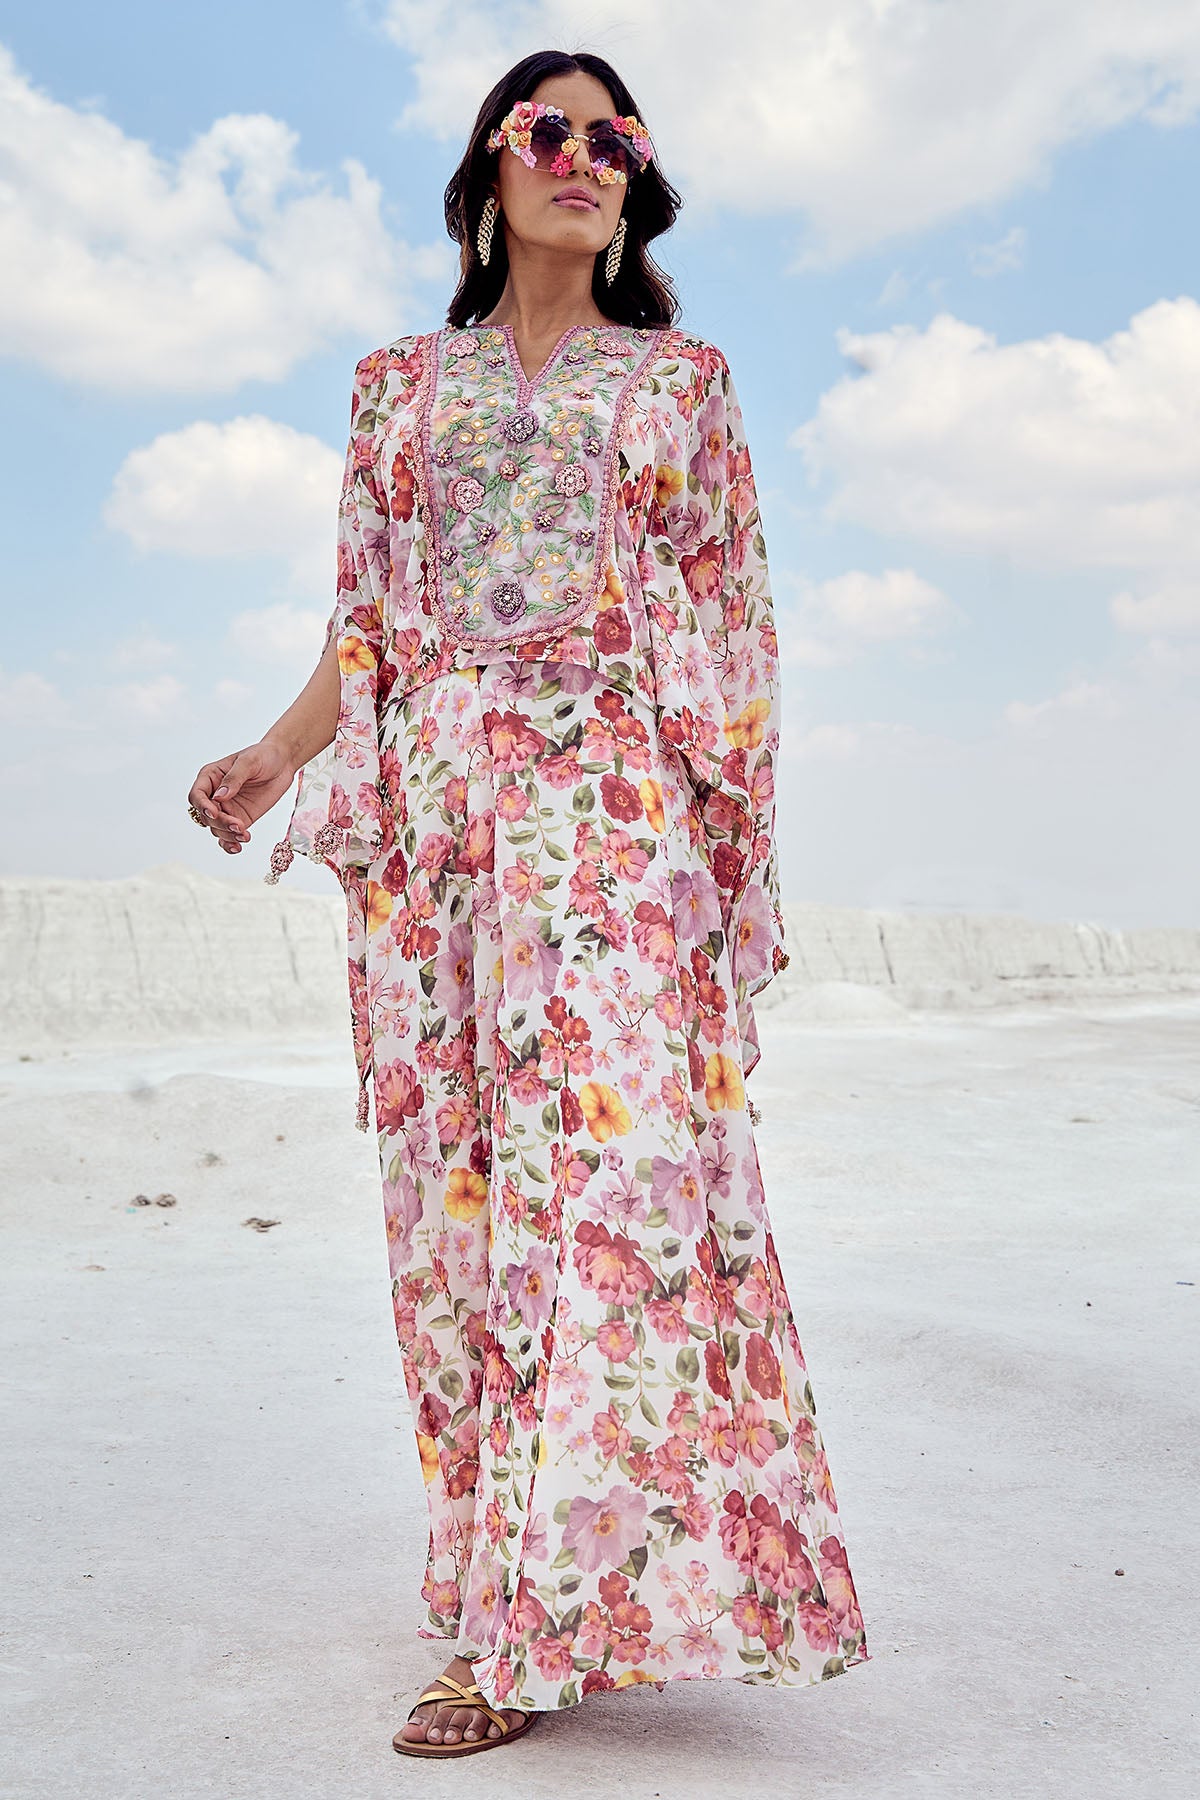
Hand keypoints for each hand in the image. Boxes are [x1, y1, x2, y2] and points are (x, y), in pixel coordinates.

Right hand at [188, 739, 297, 856]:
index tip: (215, 813)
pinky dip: (230, 844)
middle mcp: (214, 795)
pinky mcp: (240, 819)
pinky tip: (237, 847)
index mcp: (210, 777)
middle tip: (238, 826)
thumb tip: (220, 796)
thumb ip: (234, 778)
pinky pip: (228, 836)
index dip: (202, 807)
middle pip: (206, 816)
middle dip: (220, 823)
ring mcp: (227, 809)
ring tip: (244, 835)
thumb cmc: (263, 755)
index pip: (197, 796)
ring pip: (217, 829)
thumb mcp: (249, 762)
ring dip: (228, 835)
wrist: (283, 763)